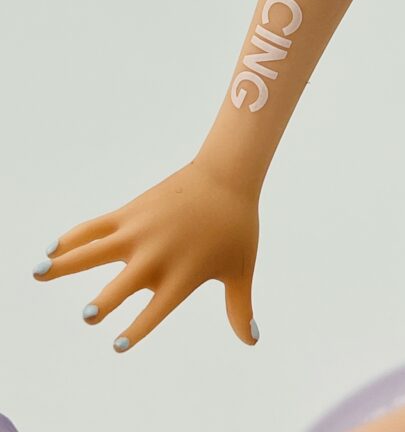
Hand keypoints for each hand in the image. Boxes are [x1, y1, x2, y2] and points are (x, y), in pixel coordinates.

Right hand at [32, 158, 259, 352]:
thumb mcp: (240, 268)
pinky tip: (53, 249)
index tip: (117, 344)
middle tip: (89, 314)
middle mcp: (156, 256)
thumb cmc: (236, 224)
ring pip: (94, 252)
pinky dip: (72, 237)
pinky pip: (94, 227)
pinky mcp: (129, 212)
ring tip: (37, 274)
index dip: (135, 330)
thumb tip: (250, 342)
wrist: (226, 176)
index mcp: (182, 276)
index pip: (154, 312)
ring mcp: (139, 232)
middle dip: (104, 302)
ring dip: (65, 265)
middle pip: (121, 286)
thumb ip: (240, 307)